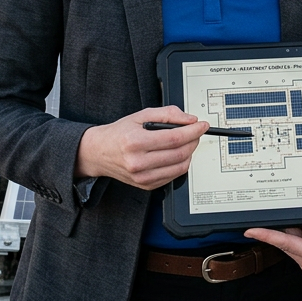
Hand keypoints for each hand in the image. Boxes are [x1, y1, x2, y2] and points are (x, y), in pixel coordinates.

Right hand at [74, 106, 206, 189]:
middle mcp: (138, 162)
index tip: (202, 125)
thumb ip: (167, 114)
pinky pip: (173, 176)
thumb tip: (189, 119)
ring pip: (180, 167)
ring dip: (190, 153)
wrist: (99, 153)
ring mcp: (142, 177)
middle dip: (194, 141)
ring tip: (186, 142)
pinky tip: (176, 154)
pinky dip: (180, 164)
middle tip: (196, 132)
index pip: (174, 138)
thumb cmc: (119, 133)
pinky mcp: (146, 186)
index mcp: (135, 142)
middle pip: (179, 153)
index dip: (193, 131)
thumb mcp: (141, 115)